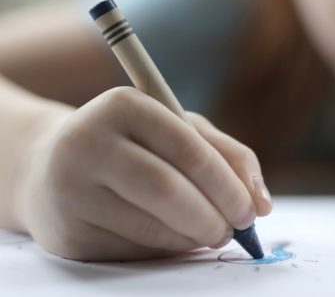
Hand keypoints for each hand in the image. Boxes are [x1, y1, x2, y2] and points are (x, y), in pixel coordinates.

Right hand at [17, 87, 271, 260]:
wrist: (51, 168)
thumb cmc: (135, 144)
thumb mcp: (180, 130)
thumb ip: (227, 155)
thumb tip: (261, 202)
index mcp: (123, 106)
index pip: (188, 149)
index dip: (227, 185)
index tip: (253, 210)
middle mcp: (88, 142)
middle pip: (166, 189)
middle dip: (213, 216)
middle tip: (236, 231)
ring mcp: (70, 189)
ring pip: (149, 224)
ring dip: (194, 238)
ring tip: (212, 234)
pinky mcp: (66, 232)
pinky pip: (132, 249)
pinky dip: (166, 249)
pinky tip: (177, 240)